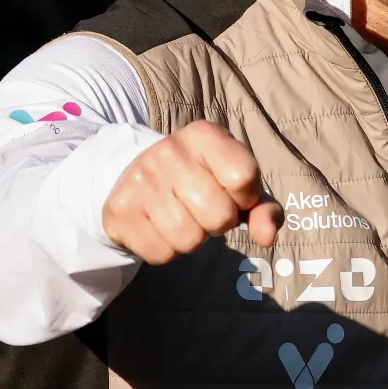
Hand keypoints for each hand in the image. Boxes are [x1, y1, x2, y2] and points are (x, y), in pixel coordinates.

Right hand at [102, 121, 282, 263]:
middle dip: (219, 222)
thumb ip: (262, 207)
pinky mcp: (119, 211)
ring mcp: (140, 181)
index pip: (244, 177)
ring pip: (191, 240)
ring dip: (193, 239)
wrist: (134, 178)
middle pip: (220, 215)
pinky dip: (167, 250)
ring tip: (181, 216)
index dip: (245, 197)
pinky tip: (159, 227)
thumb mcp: (234, 183)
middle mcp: (168, 151)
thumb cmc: (199, 181)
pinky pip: (162, 254)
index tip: (232, 192)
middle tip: (202, 208)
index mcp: (203, 134)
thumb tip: (268, 236)